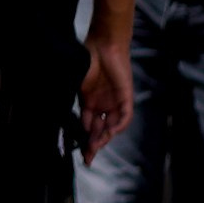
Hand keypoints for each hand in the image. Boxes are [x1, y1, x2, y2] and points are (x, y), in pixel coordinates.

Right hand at [79, 34, 132, 157]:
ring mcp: (114, 103)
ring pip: (112, 126)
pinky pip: (125, 116)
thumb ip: (78, 105)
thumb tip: (78, 125)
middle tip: (88, 158)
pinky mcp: (126, 97)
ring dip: (104, 137)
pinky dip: (119, 125)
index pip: (88, 127)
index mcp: (89, 103)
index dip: (84, 140)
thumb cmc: (87, 60)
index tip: (81, 154)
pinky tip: (111, 131)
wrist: (103, 44)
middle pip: (99, 131)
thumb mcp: (77, 86)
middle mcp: (102, 106)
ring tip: (96, 146)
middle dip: (94, 145)